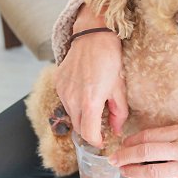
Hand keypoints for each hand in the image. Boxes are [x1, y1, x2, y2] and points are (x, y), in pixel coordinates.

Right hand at [52, 4, 128, 147]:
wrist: (94, 36)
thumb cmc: (111, 61)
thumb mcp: (120, 89)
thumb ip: (118, 113)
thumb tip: (117, 131)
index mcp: (90, 103)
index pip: (89, 134)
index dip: (97, 141)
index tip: (103, 141)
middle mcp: (72, 99)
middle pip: (78, 127)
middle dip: (90, 131)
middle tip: (101, 126)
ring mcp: (62, 90)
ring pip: (70, 114)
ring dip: (81, 116)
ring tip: (93, 106)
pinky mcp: (57, 81)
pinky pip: (64, 100)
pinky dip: (73, 103)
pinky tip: (84, 93)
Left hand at [108, 124, 177, 177]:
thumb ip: (169, 134)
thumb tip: (138, 141)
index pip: (148, 136)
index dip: (130, 141)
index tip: (122, 145)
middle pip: (146, 153)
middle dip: (124, 156)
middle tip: (114, 159)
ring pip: (152, 172)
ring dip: (133, 172)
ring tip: (125, 171)